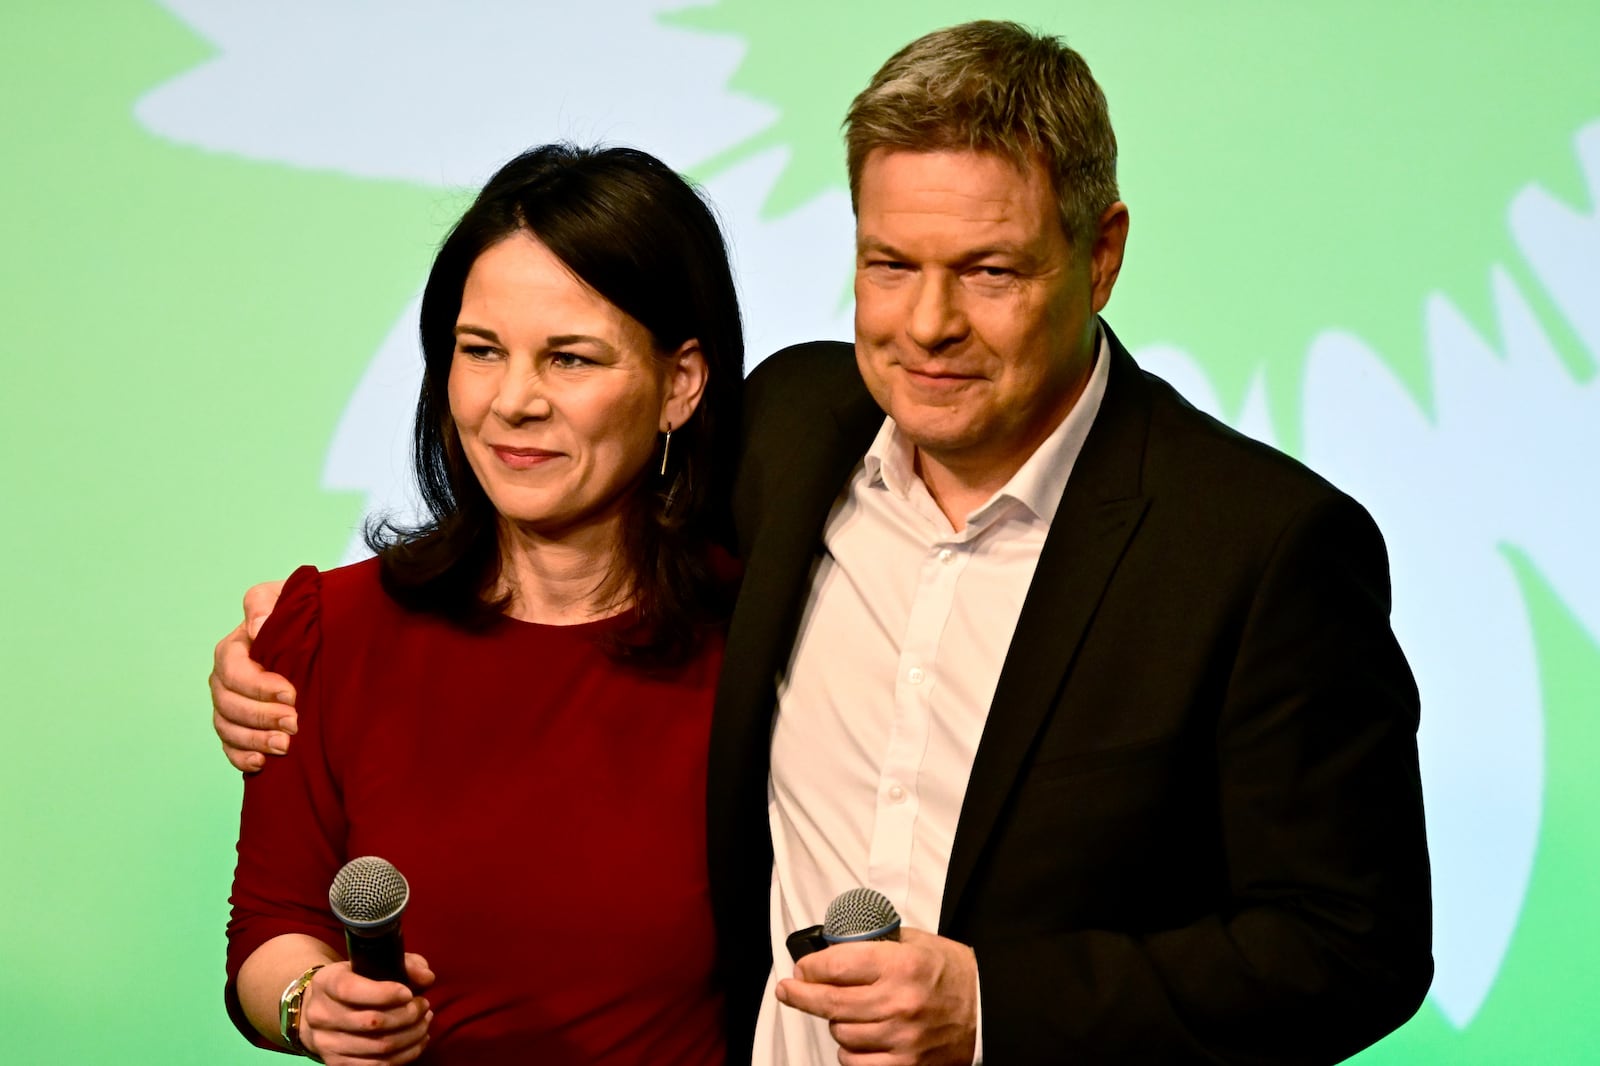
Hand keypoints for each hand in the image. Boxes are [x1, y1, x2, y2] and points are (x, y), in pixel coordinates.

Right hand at [210, 580, 291, 771]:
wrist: (317, 632)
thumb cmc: (299, 612)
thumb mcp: (284, 597)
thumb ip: (265, 605)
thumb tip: (256, 627)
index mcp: (233, 648)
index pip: (234, 670)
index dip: (259, 686)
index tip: (292, 694)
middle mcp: (225, 678)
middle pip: (228, 703)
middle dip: (261, 717)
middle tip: (295, 724)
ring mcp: (229, 703)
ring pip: (226, 727)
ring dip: (253, 739)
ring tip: (284, 746)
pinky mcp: (239, 724)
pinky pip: (229, 746)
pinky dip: (241, 757)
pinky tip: (262, 763)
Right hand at [299, 954, 436, 1065]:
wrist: (324, 1009)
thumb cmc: (359, 980)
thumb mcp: (377, 962)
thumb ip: (406, 964)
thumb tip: (427, 978)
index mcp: (326, 982)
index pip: (350, 989)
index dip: (384, 993)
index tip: (409, 993)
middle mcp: (320, 1014)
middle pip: (370, 1022)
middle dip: (407, 1015)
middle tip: (424, 1006)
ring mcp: (325, 1043)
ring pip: (378, 1047)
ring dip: (411, 1036)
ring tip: (424, 1022)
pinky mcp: (336, 1064)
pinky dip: (405, 1055)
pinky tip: (417, 1041)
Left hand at [776, 927, 978, 1065]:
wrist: (988, 1008)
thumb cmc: (950, 972)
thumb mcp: (915, 942)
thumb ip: (876, 944)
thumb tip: (834, 949)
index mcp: (900, 965)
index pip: (836, 967)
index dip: (809, 969)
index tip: (800, 969)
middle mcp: (898, 1002)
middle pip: (830, 1003)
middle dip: (801, 995)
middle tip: (789, 990)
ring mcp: (902, 1037)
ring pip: (841, 1034)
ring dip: (834, 1022)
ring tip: (843, 1012)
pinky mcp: (907, 1064)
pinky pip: (857, 1063)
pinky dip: (849, 1052)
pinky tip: (854, 1039)